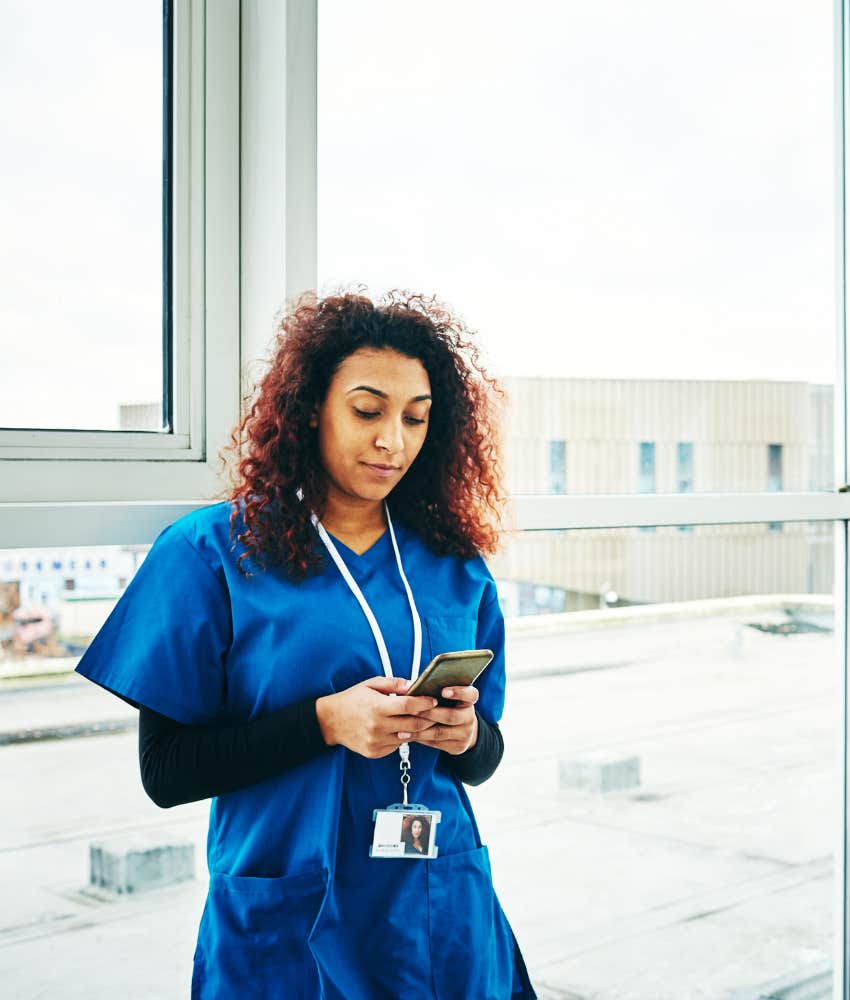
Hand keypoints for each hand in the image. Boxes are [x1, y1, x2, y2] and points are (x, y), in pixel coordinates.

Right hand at [315, 676, 437, 758]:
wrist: (330, 721)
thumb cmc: (352, 699)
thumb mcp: (370, 684)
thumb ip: (393, 683)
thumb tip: (412, 684)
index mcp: (377, 707)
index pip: (408, 705)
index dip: (424, 703)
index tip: (433, 700)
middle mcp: (378, 726)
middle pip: (413, 724)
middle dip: (428, 718)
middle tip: (436, 713)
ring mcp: (376, 741)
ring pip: (407, 737)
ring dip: (418, 730)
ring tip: (425, 721)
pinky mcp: (375, 752)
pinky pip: (396, 745)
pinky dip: (403, 737)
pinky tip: (403, 729)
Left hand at [408, 685, 478, 755]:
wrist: (464, 730)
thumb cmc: (450, 707)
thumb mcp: (450, 697)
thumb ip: (437, 691)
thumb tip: (415, 687)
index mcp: (468, 701)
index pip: (470, 695)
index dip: (458, 692)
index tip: (443, 691)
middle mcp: (469, 718)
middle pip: (451, 716)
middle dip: (430, 713)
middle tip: (413, 709)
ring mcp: (465, 734)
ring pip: (440, 732)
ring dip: (420, 729)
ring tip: (404, 726)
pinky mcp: (457, 747)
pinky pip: (435, 743)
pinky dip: (420, 738)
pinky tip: (407, 735)